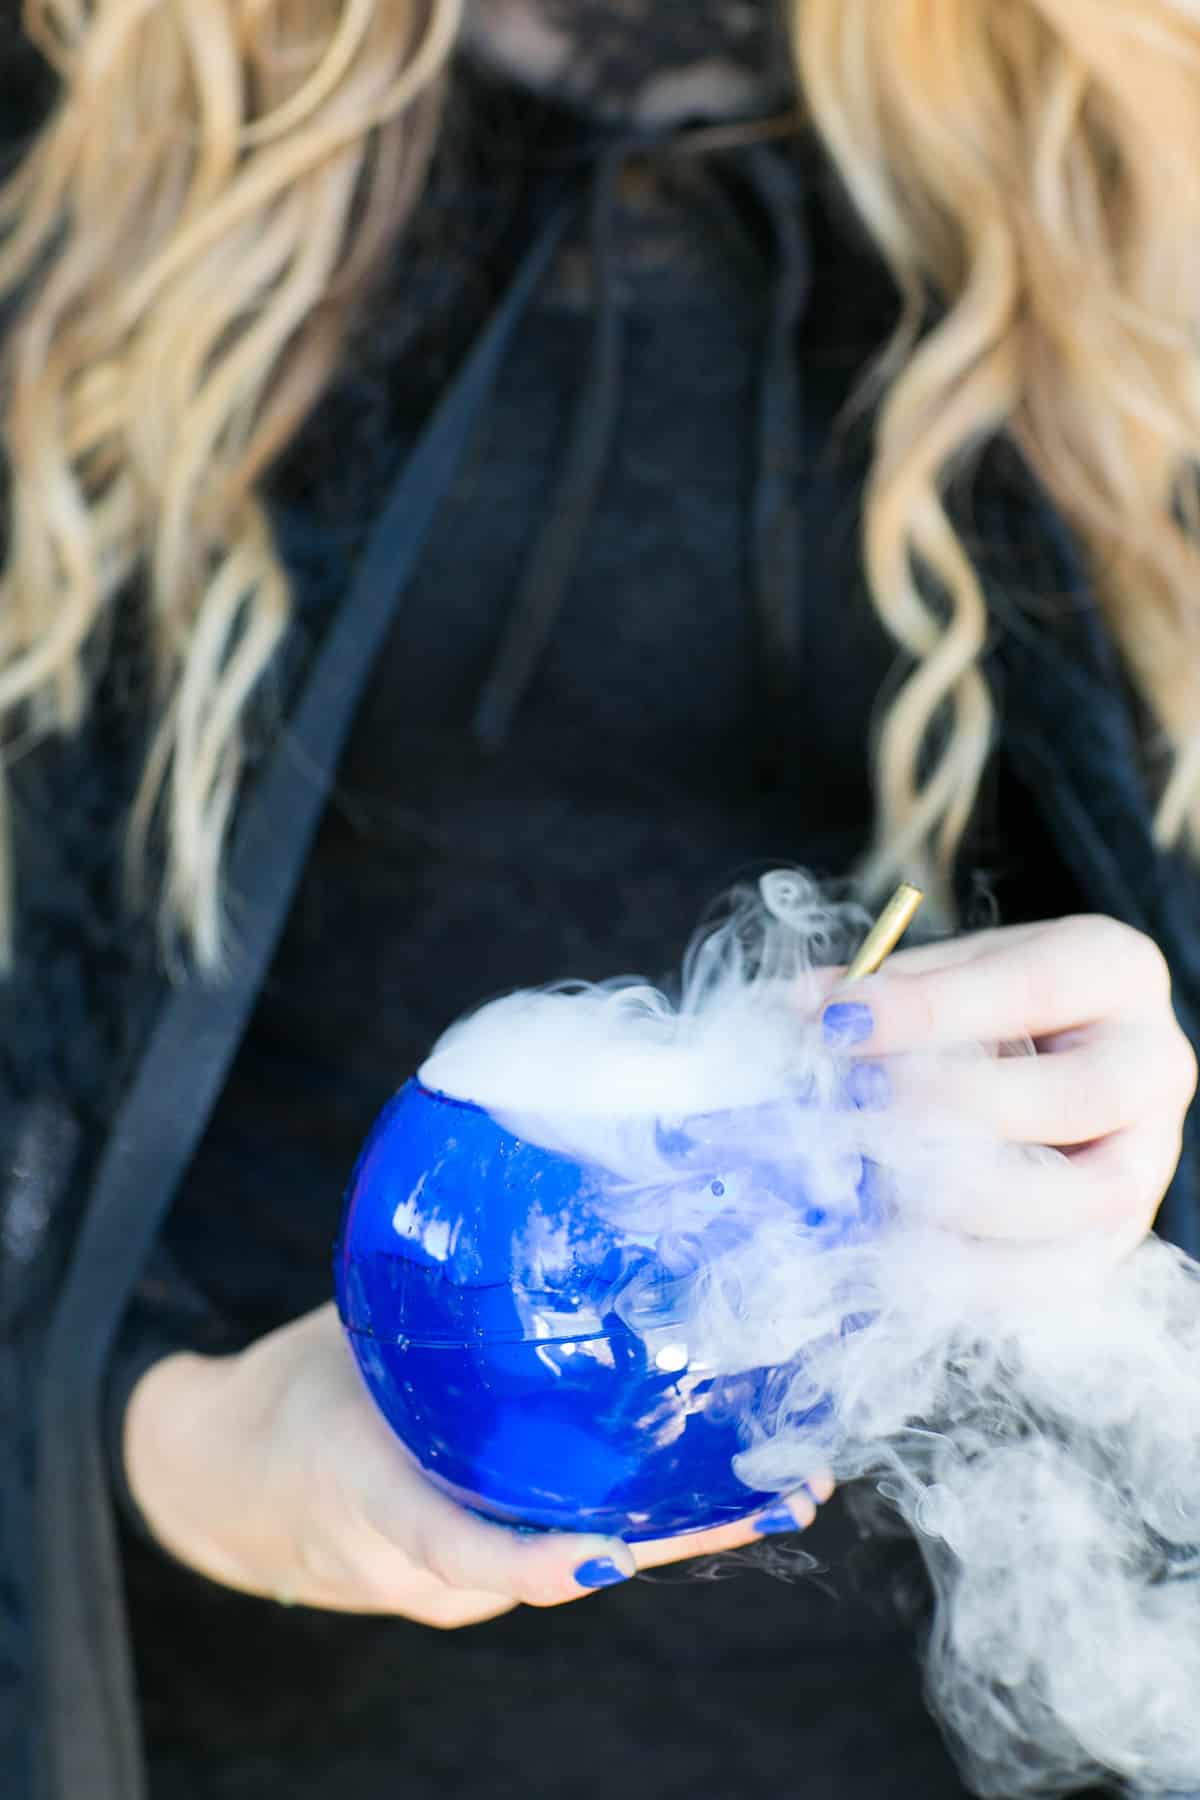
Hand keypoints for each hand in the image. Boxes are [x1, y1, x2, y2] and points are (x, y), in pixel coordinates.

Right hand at [125, 1302, 831, 1627]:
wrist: (226, 1484)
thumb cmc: (282, 1404)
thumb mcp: (336, 1343)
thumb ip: (416, 1309)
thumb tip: (499, 1208)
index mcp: (378, 1507)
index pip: (465, 1554)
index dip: (541, 1560)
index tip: (613, 1552)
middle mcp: (435, 1568)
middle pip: (567, 1563)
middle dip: (679, 1535)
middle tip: (781, 1489)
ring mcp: (465, 1579)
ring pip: (584, 1555)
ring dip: (684, 1524)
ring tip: (787, 1479)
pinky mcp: (485, 1563)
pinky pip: (571, 1539)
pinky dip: (644, 1511)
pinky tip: (715, 1472)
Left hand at [819, 914, 1197, 1247]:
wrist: (1057, 1059)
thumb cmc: (992, 1006)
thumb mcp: (949, 972)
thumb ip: (888, 988)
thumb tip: (808, 1006)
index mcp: (1112, 970)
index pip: (1032, 986)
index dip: (933, 1010)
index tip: (843, 1024)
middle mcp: (1153, 1061)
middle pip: (1075, 1096)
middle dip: (957, 1110)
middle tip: (865, 1111)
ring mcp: (1152, 1154)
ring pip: (1085, 1197)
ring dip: (970, 1201)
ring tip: (882, 1187)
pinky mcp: (1125, 1231)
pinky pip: (1071, 1271)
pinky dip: (986, 1275)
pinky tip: (909, 1255)